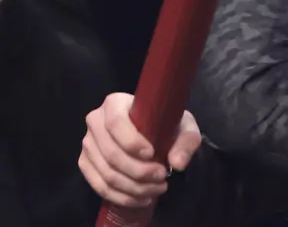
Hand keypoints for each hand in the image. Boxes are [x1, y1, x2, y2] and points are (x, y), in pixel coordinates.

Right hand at [78, 92, 201, 207]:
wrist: (154, 133)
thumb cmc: (166, 124)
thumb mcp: (184, 126)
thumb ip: (186, 141)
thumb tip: (177, 163)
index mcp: (115, 103)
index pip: (116, 123)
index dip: (131, 142)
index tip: (152, 154)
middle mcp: (95, 122)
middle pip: (111, 154)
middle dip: (139, 172)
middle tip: (162, 177)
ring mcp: (88, 144)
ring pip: (106, 174)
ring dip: (134, 188)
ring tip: (157, 189)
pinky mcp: (86, 164)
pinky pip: (99, 186)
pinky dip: (122, 197)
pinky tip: (142, 199)